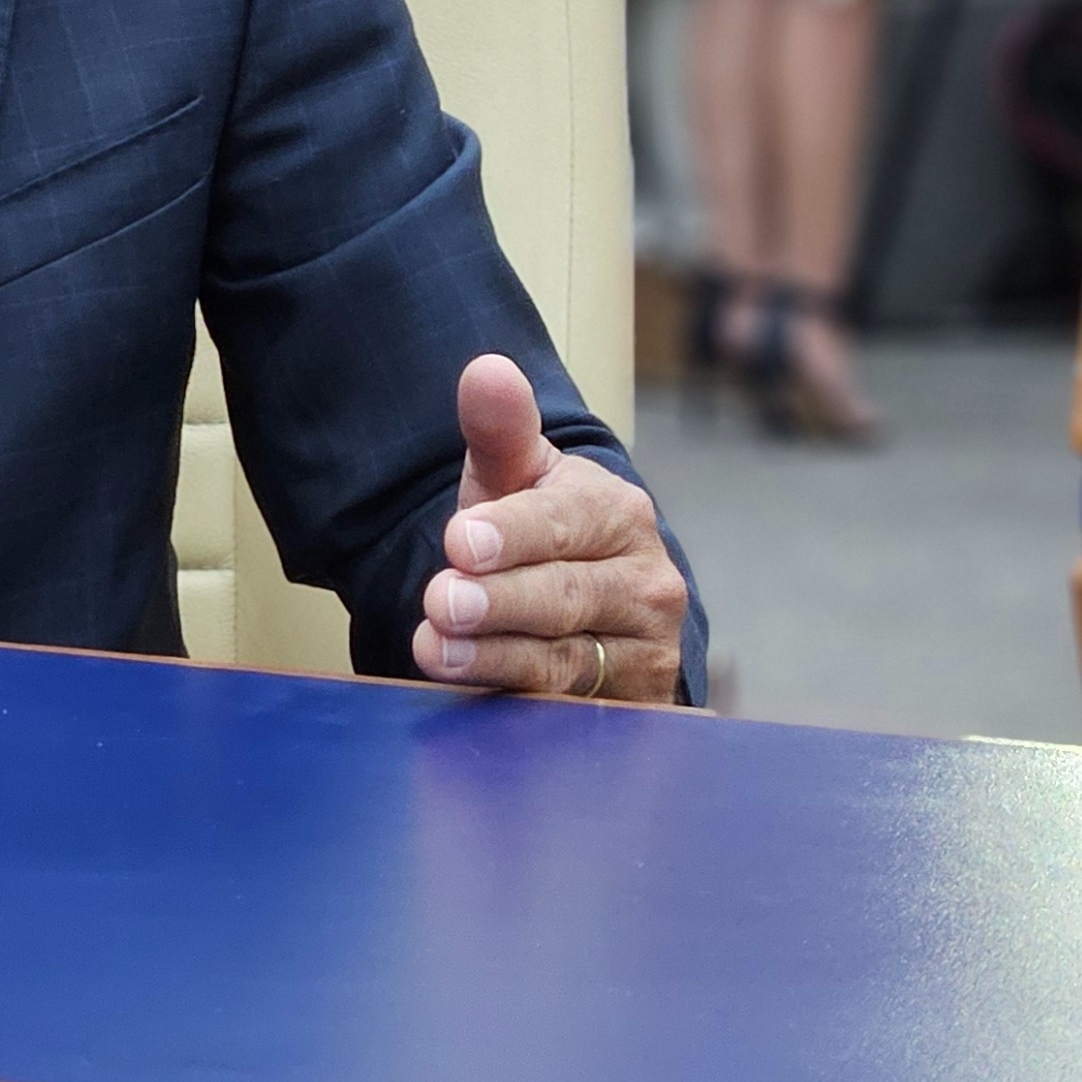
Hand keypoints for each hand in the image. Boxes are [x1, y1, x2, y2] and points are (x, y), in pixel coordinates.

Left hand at [412, 354, 689, 701]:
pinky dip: (524, 707)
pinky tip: (477, 703)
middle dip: (497, 600)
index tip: (461, 540)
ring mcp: (647, 650)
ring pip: (564, 660)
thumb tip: (486, 370)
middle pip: (564, 595)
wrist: (586, 606)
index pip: (563, 522)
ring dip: (494, 658)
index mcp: (617, 513)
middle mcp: (647, 583)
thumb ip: (499, 430)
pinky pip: (574, 711)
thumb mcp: (515, 479)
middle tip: (440, 602)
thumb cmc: (539, 529)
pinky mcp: (635, 705)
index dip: (512, 533)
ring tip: (434, 649)